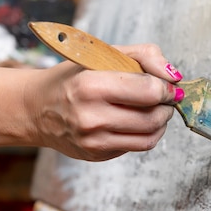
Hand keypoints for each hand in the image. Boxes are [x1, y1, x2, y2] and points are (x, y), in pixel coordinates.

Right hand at [25, 43, 182, 160]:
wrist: (36, 109)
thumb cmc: (71, 78)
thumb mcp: (102, 55)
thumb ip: (143, 55)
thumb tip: (174, 75)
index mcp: (91, 85)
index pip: (149, 91)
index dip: (166, 88)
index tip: (168, 85)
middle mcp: (90, 117)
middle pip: (152, 117)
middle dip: (167, 106)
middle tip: (165, 98)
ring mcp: (93, 141)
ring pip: (149, 137)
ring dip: (161, 123)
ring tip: (155, 110)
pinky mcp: (96, 155)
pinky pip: (135, 147)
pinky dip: (145, 134)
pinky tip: (137, 121)